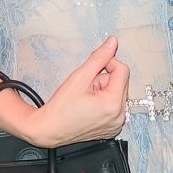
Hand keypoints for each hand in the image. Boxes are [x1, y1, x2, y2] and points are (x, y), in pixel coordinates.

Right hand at [1, 38, 130, 147]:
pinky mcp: (112, 128)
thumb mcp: (80, 77)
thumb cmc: (61, 107)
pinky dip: (104, 102)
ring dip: (104, 91)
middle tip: (86, 88)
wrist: (49, 129)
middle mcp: (119, 116)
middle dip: (104, 79)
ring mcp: (116, 124)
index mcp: (114, 104)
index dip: (108, 64)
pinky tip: (90, 107)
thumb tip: (113, 43)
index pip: (123, 70)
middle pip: (121, 82)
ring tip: (87, 98)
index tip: (92, 69)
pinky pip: (114, 106)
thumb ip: (99, 58)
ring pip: (117, 93)